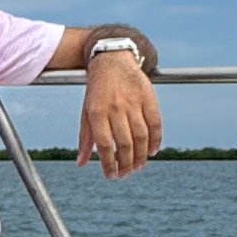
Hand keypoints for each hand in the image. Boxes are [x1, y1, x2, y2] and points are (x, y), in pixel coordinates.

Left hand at [77, 56, 161, 176]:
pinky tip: (152, 151)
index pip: (104, 144)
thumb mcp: (86, 112)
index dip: (109, 163)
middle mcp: (115, 107)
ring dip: (141, 156)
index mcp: (97, 112)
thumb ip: (85, 138)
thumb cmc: (97, 91)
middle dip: (125, 164)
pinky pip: (155, 123)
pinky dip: (156, 140)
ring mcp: (133, 102)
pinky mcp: (149, 97)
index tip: (112, 176)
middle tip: (125, 174)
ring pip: (141, 136)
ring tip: (137, 167)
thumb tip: (80, 164)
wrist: (111, 60)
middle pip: (124, 143)